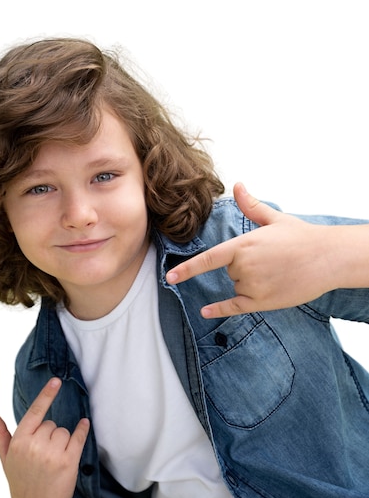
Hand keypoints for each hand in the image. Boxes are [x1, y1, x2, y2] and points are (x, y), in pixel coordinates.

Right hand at [0, 378, 89, 497]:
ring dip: (63, 440)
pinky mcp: (69, 461)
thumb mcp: (6, 459)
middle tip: (45, 454)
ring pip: (65, 431)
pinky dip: (83, 430)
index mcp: (19, 442)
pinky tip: (84, 425)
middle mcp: (35, 446)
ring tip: (55, 459)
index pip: (34, 412)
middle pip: (52, 424)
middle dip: (51, 435)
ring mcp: (52, 454)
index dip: (46, 395)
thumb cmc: (21, 481)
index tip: (56, 380)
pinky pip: (79, 437)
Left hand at [166, 183, 334, 316]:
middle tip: (271, 259)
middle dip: (244, 266)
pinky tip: (205, 312)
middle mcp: (244, 267)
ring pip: (238, 286)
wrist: (328, 258)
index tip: (169, 276)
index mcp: (243, 245)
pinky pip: (234, 307)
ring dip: (251, 282)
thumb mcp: (274, 218)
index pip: (208, 259)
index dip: (187, 269)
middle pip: (229, 270)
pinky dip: (219, 310)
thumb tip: (238, 185)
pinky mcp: (262, 302)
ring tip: (277, 272)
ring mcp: (252, 286)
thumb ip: (251, 206)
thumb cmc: (302, 237)